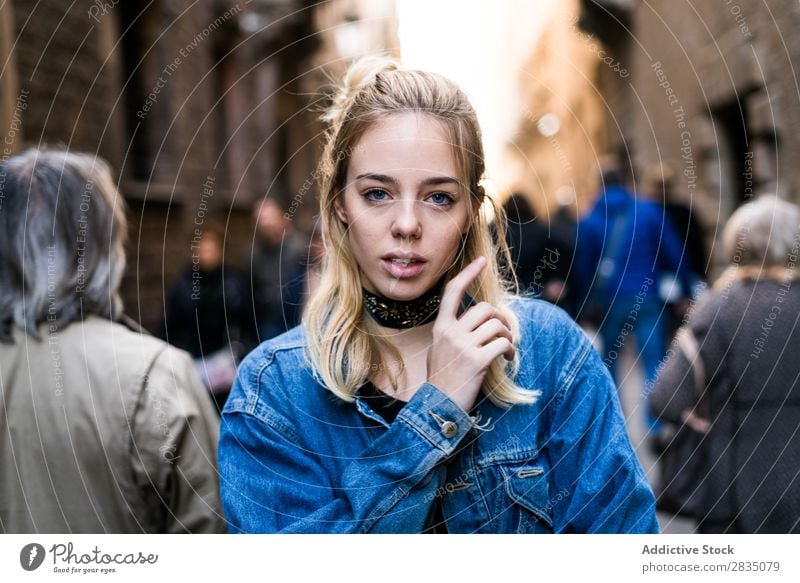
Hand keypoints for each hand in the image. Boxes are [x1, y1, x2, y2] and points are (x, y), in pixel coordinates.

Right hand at [426, 256, 515, 411]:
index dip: (468, 274)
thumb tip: (479, 321)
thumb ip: (454, 333)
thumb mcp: (440, 350)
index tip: (481, 261)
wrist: (437, 407)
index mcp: (440, 327)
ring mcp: (462, 346)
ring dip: (508, 335)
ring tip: (506, 349)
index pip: (452, 292)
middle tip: (504, 333)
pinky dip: (510, 350)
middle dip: (500, 318)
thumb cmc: (442, 380)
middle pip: (484, 308)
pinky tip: (507, 359)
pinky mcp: (477, 360)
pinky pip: (502, 343)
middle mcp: (450, 332)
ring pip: (497, 325)